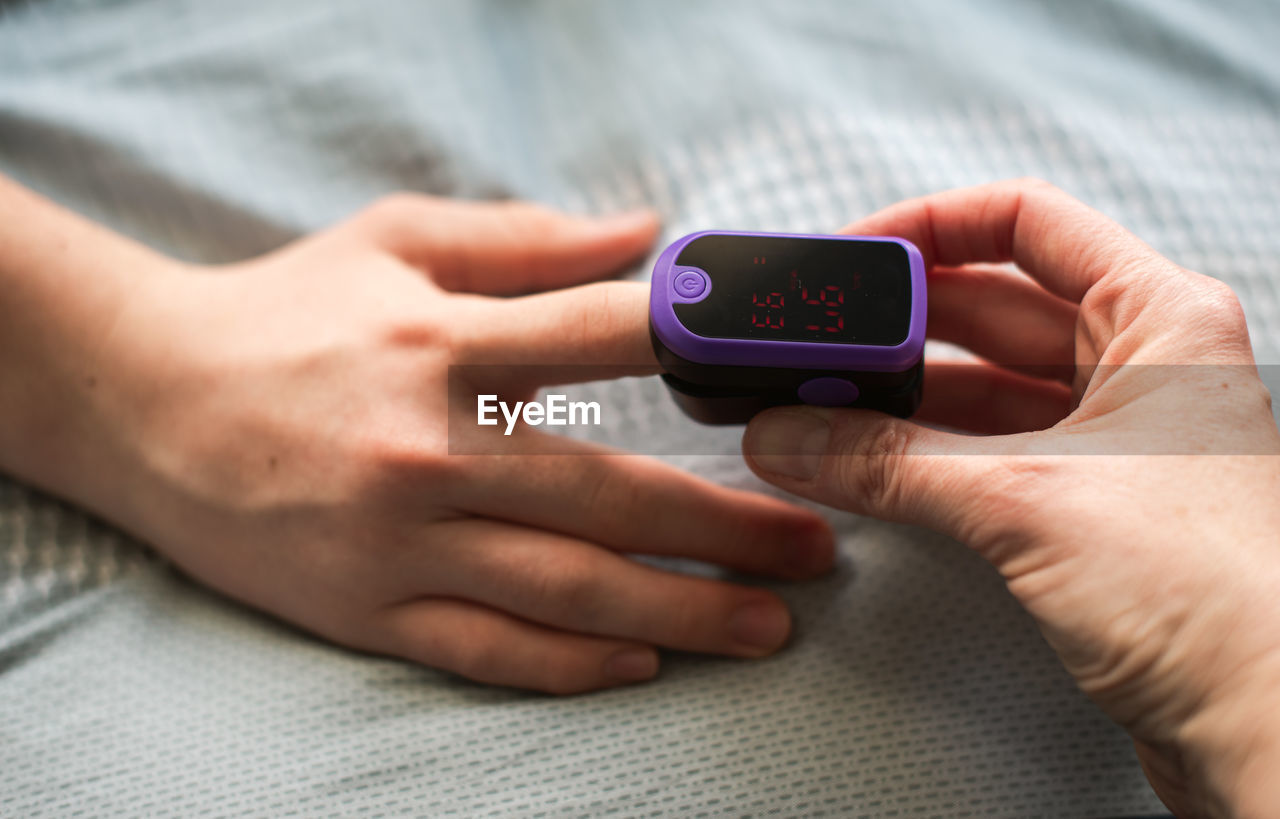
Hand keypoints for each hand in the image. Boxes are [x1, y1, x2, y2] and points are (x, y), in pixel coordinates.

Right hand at [0, 186, 833, 694]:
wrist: (143, 401)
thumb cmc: (284, 313)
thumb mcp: (395, 242)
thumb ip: (523, 240)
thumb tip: (644, 231)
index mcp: (445, 345)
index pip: (607, 339)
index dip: (710, 348)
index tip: (791, 376)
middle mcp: (431, 450)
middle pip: (614, 495)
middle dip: (730, 527)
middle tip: (818, 548)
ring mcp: (400, 542)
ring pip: (568, 590)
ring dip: (683, 612)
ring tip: (770, 624)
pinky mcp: (365, 608)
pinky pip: (485, 648)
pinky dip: (569, 664)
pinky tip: (643, 666)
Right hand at [742, 179, 1279, 816]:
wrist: (1267, 724)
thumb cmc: (1217, 595)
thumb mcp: (1026, 500)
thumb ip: (890, 461)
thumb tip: (794, 434)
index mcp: (1157, 319)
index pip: (1026, 223)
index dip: (931, 226)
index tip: (854, 256)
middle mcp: (1138, 368)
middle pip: (993, 307)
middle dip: (898, 325)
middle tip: (817, 346)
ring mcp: (1113, 440)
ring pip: (983, 387)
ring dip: (900, 398)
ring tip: (818, 405)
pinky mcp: (1087, 507)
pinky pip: (984, 454)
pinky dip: (920, 455)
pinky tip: (862, 462)